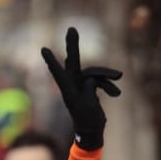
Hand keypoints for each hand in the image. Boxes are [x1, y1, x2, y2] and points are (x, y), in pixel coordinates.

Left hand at [40, 28, 121, 147]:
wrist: (92, 131)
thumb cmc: (88, 121)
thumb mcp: (89, 105)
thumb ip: (89, 88)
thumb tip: (90, 79)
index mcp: (68, 90)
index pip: (58, 73)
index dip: (52, 61)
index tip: (43, 49)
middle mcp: (73, 84)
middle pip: (73, 61)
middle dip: (73, 45)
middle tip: (71, 28)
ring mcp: (81, 84)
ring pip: (94, 73)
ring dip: (107, 79)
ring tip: (117, 92)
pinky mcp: (89, 86)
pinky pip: (99, 80)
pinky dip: (108, 85)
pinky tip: (116, 94)